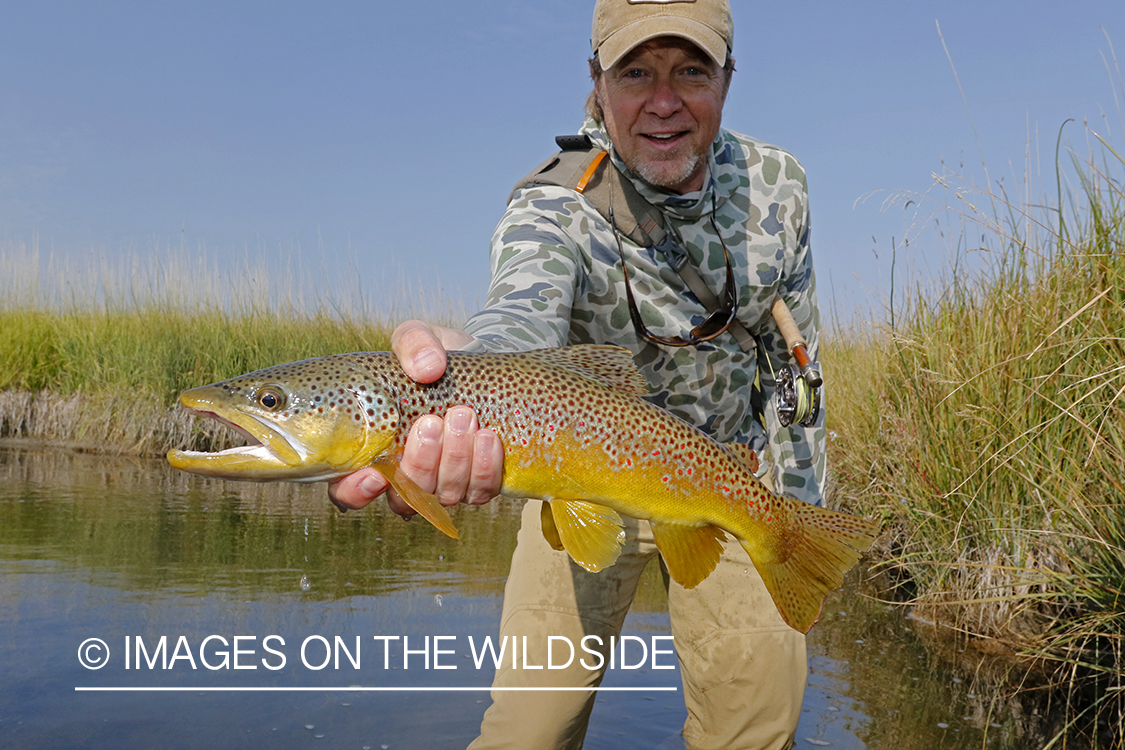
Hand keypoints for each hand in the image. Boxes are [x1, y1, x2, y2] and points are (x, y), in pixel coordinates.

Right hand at [327, 320, 503, 515]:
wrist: (482, 365)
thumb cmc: (436, 358)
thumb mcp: (419, 338)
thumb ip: (414, 344)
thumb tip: (427, 367)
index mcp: (374, 449)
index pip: (350, 491)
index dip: (358, 492)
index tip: (376, 473)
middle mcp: (407, 476)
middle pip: (405, 498)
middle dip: (421, 464)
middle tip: (434, 422)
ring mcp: (445, 484)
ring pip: (445, 495)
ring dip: (455, 460)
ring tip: (463, 417)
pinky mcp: (480, 482)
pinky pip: (481, 491)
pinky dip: (484, 466)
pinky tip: (487, 437)